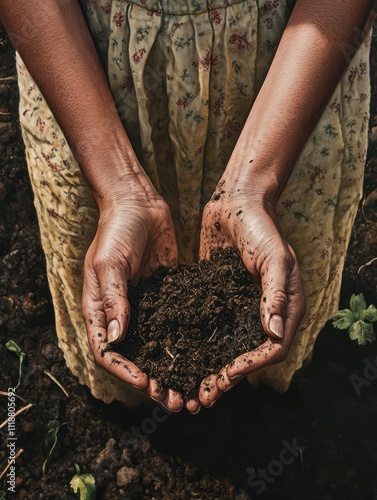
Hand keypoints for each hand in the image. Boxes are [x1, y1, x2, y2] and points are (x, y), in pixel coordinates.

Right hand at [81, 180, 191, 411]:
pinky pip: (175, 325)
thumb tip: (117, 338)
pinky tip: (205, 358)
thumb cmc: (116, 229)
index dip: (125, 371)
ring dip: (172, 370)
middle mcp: (122, 314)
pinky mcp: (167, 296)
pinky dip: (186, 345)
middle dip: (154, 382)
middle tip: (176, 400)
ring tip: (192, 392)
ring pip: (158, 347)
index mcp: (100, 309)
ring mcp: (146, 307)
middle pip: (135, 357)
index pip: (108, 351)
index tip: (147, 384)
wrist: (138, 203)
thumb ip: (113, 299)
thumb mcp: (109, 262)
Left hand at [198, 181, 304, 406]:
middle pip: (248, 355)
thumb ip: (275, 294)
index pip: (272, 348)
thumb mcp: (274, 258)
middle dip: (227, 378)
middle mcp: (263, 311)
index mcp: (285, 306)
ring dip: (209, 368)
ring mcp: (239, 306)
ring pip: (226, 346)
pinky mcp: (218, 297)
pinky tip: (177, 356)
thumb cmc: (260, 226)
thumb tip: (274, 335)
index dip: (251, 366)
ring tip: (187, 387)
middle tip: (202, 397)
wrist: (235, 202)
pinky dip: (196, 344)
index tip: (225, 376)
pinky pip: (208, 326)